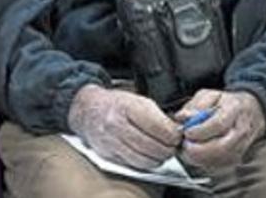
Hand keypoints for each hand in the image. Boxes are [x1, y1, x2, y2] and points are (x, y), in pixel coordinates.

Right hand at [68, 84, 182, 169]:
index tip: (177, 135)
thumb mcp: (137, 100)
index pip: (159, 127)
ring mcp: (112, 142)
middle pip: (154, 147)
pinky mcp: (110, 155)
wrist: (88, 111)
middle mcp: (117, 125)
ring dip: (159, 158)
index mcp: (126, 107)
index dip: (173, 134)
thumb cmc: (115, 104)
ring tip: (161, 150)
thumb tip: (177, 131)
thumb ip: (158, 116)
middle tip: (172, 145)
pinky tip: (148, 154)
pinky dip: (147, 162)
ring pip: (146, 160)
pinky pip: (136, 165)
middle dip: (169, 148)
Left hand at [175, 89, 265, 170]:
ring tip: (189, 146)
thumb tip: (183, 116)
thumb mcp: (210, 95)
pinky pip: (218, 165)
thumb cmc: (227, 104)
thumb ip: (195, 105)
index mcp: (234, 110)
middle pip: (220, 146)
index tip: (187, 131)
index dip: (200, 131)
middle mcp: (240, 130)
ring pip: (219, 159)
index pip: (218, 124)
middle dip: (197, 148)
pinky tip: (196, 152)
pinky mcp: (236, 158)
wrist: (250, 113)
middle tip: (185, 142)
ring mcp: (241, 146)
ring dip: (198, 156)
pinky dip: (203, 161)